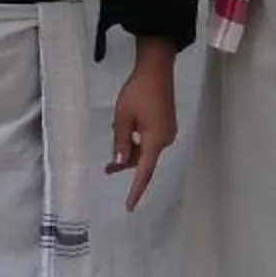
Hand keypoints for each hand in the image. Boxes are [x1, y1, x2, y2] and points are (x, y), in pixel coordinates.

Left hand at [105, 37, 180, 208]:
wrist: (156, 69)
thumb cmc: (137, 92)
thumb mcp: (122, 118)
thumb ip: (120, 142)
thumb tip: (119, 163)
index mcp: (155, 140)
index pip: (144, 172)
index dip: (136, 190)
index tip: (129, 206)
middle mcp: (165, 139)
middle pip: (144, 160)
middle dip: (126, 163)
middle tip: (107, 167)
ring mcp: (168, 131)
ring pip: (146, 150)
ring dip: (131, 150)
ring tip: (116, 137)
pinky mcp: (167, 124)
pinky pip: (150, 140)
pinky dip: (138, 141)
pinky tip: (128, 129)